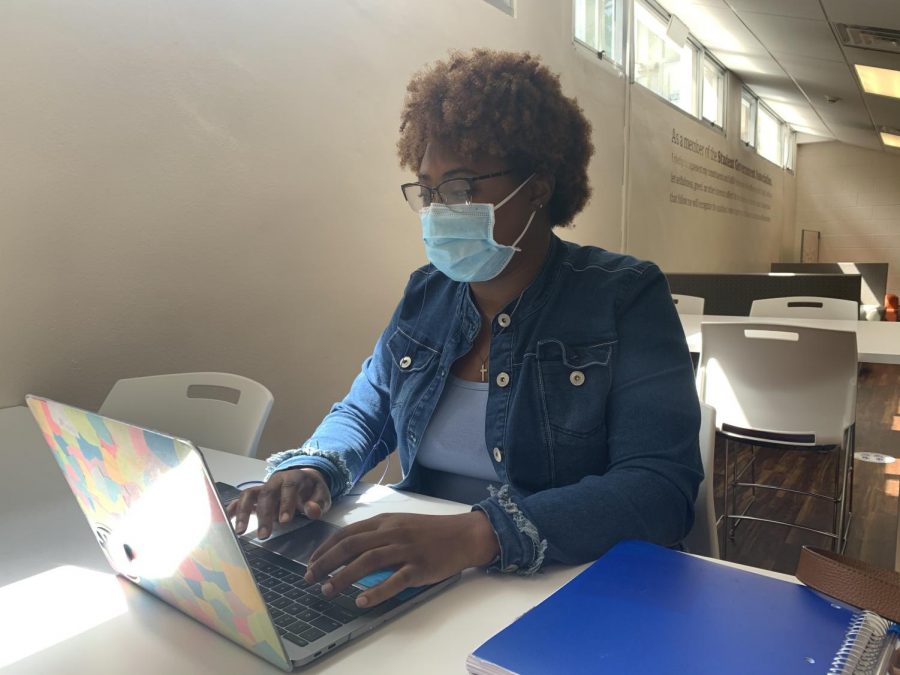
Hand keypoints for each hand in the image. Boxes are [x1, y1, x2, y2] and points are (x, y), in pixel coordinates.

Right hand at [227, 468, 330, 538]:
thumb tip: (312, 510)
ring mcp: (264, 487)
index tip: (285, 521)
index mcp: (294, 478)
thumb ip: (319, 504)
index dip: (286, 503)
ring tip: (241, 531)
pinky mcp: (256, 495)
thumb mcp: (322, 496)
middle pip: (267, 493)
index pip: (289, 487)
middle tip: (264, 535)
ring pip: (250, 494)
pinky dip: (234, 508)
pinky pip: (242, 499)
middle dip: (264, 514)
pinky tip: (228, 520)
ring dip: (244, 512)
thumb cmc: (312, 491)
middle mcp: (276, 480)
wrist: (304, 481)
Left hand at [305, 511, 498, 607]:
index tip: (311, 562)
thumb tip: (350, 553)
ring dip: (344, 576)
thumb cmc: (430, 532)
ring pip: (368, 560)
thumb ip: (377, 535)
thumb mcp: (401, 525)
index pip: (347, 532)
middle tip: (310, 577)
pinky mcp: (419, 566)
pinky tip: (362, 600)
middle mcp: (391, 532)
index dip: (325, 548)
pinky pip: (395, 579)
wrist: (463, 535)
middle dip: (326, 562)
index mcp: (384, 521)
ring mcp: (405, 549)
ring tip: (328, 590)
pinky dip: (376, 590)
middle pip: (351, 545)